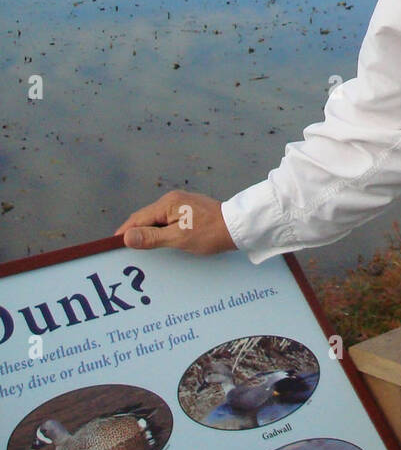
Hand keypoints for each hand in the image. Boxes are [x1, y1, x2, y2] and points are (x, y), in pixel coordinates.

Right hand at [114, 189, 235, 255]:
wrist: (238, 227)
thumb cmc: (210, 233)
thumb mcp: (179, 238)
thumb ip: (152, 237)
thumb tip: (127, 237)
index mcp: (168, 203)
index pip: (138, 218)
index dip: (125, 232)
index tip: (113, 244)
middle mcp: (173, 200)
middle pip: (146, 217)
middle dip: (135, 232)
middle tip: (124, 249)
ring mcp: (182, 203)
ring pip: (157, 219)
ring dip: (148, 231)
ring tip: (139, 247)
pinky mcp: (189, 210)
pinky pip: (168, 219)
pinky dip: (160, 229)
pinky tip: (159, 240)